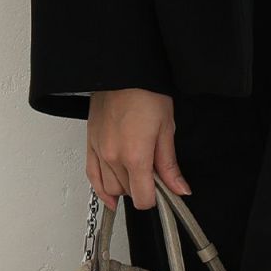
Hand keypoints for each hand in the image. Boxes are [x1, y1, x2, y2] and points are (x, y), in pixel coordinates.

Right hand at [86, 89, 192, 210]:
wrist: (123, 71)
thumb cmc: (147, 92)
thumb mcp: (167, 128)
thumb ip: (169, 165)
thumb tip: (180, 189)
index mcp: (135, 155)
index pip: (143, 198)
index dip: (156, 198)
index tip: (163, 190)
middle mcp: (113, 157)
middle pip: (128, 193)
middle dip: (142, 188)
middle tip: (154, 173)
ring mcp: (98, 152)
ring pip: (110, 188)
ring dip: (125, 186)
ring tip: (137, 171)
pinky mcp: (89, 144)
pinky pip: (92, 177)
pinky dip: (101, 189)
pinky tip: (111, 195)